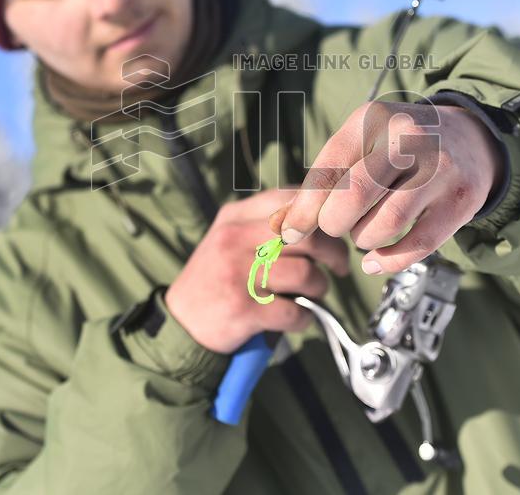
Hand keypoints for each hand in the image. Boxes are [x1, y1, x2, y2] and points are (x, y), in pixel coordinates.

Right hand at [165, 188, 349, 353]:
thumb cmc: (217, 278)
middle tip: (339, 265)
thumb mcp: (232, 238)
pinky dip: (304, 318)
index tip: (335, 229)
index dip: (323, 213)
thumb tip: (323, 217)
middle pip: (306, 235)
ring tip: (313, 293)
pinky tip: (298, 317)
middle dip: (334, 252)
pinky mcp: (243, 309)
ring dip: (319, 288)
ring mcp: (238, 274)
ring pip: (305, 274)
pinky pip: (294, 311)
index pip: (291, 199)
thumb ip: (268, 224)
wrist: (180, 321)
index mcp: (235, 217)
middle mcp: (235, 239)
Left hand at [272, 101, 503, 274]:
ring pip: (386, 223)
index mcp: (374, 120)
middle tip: (335, 226)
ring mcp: (439, 170)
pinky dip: (389, 260)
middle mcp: (409, 139)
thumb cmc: (400, 147)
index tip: (290, 232)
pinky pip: (418, 245)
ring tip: (363, 233)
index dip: (305, 207)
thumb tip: (281, 226)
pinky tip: (375, 260)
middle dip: (334, 223)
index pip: (328, 168)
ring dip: (364, 239)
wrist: (470, 138)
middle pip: (354, 196)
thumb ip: (322, 183)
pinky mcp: (460, 201)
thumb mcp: (361, 146)